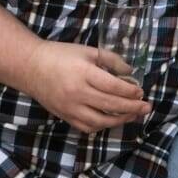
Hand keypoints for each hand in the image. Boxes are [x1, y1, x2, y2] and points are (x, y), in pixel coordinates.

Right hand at [22, 40, 151, 132]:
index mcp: (84, 73)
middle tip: (146, 107)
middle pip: (110, 105)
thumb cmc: (62, 55)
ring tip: (134, 116)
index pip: (112, 87)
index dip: (130, 92)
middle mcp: (77, 93)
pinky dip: (103, 125)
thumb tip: (130, 72)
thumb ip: (111, 60)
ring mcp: (70, 108)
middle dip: (132, 108)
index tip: (141, 92)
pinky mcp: (65, 116)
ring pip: (100, 120)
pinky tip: (113, 120)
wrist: (31, 67)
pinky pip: (87, 127)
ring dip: (120, 120)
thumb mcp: (89, 50)